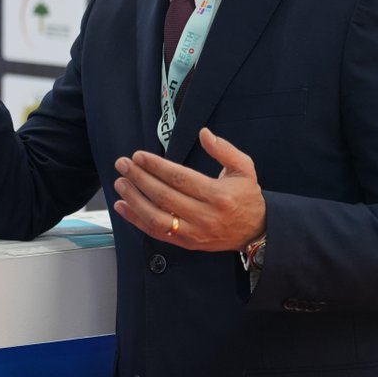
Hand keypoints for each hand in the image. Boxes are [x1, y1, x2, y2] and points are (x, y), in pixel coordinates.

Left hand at [111, 127, 265, 251]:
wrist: (257, 231)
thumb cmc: (246, 196)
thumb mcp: (244, 168)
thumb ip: (224, 150)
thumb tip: (203, 133)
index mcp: (219, 195)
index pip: (179, 179)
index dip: (156, 167)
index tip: (138, 156)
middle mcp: (205, 216)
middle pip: (164, 196)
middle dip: (139, 179)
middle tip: (122, 164)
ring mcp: (195, 233)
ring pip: (156, 218)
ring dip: (134, 200)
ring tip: (120, 183)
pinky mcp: (187, 243)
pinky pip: (156, 233)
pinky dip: (136, 220)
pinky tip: (121, 206)